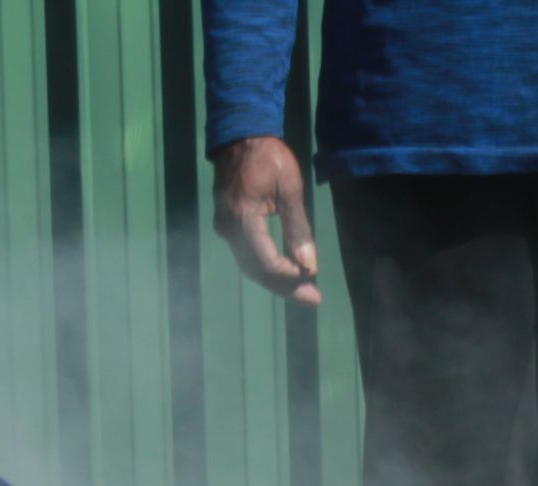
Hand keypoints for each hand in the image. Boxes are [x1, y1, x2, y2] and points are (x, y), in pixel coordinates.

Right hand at [210, 136, 320, 305]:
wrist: (239, 134)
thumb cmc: (268, 156)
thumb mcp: (290, 189)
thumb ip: (298, 229)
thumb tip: (309, 265)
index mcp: (243, 217)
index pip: (265, 261)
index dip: (289, 276)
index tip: (313, 279)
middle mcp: (228, 228)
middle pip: (256, 270)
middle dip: (285, 287)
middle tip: (314, 299)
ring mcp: (224, 228)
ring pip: (250, 266)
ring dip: (277, 281)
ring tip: (304, 291)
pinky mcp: (226, 226)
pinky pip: (247, 255)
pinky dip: (267, 268)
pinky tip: (286, 273)